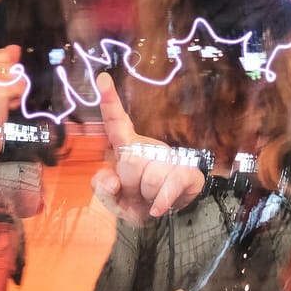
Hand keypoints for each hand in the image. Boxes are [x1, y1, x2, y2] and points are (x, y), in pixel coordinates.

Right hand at [0, 46, 23, 165]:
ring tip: (1, 103)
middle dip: (9, 80)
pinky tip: (6, 106)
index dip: (4, 71)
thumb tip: (14, 48)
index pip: (0, 54)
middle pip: (9, 63)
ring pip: (17, 74)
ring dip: (14, 91)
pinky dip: (16, 98)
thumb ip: (2, 65)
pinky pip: (19, 86)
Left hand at [90, 73, 204, 224]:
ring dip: (145, 196)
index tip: (102, 78)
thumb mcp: (113, 197)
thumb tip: (111, 180)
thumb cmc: (134, 198)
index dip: (109, 101)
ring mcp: (169, 158)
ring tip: (149, 197)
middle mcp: (148, 147)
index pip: (116, 123)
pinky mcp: (187, 173)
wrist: (164, 212)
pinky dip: (160, 202)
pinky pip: (168, 187)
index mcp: (127, 146)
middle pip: (131, 161)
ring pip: (149, 178)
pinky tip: (157, 208)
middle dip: (130, 185)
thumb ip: (103, 187)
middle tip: (135, 192)